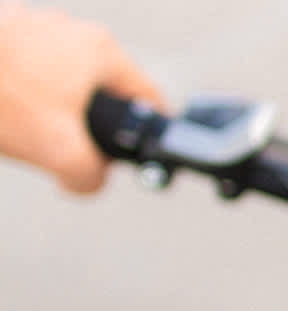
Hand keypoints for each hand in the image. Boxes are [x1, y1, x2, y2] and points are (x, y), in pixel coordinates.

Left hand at [0, 3, 162, 192]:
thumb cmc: (0, 95)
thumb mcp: (56, 151)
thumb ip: (90, 177)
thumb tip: (91, 183)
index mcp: (102, 52)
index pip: (149, 100)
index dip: (146, 135)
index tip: (131, 157)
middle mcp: (75, 31)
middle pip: (102, 92)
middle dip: (86, 125)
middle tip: (64, 148)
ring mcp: (37, 25)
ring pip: (62, 80)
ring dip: (50, 109)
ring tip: (22, 127)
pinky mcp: (6, 29)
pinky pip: (28, 69)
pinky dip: (21, 92)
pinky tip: (3, 109)